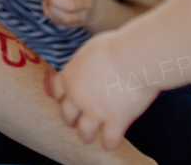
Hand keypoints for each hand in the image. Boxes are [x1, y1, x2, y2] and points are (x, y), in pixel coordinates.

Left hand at [37, 0, 95, 27]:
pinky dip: (49, 13)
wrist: (92, 7)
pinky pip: (59, 21)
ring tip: (47, 0)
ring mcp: (82, 16)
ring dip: (50, 8)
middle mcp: (85, 3)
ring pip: (65, 17)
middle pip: (70, 5)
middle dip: (53, 0)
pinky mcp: (75, 24)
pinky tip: (49, 6)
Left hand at [50, 31, 156, 150]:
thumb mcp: (91, 49)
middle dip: (71, 119)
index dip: (61, 98)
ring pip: (84, 132)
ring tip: (88, 138)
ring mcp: (95, 110)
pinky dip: (109, 143)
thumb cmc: (116, 47)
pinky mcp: (115, 120)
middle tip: (75, 122)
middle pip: (67, 114)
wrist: (133, 57)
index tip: (65, 101)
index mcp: (70, 75)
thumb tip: (90, 65)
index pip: (56, 91)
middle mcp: (78, 96)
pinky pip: (109, 139)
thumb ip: (86, 63)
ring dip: (86, 136)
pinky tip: (110, 144)